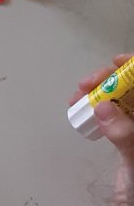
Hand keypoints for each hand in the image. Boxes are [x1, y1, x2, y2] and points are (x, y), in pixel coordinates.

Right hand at [72, 54, 133, 205]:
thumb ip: (127, 137)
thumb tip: (105, 108)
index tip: (115, 64)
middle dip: (110, 81)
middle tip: (85, 85)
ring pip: (122, 100)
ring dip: (99, 94)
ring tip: (76, 99)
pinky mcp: (129, 141)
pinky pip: (114, 116)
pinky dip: (97, 110)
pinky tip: (82, 111)